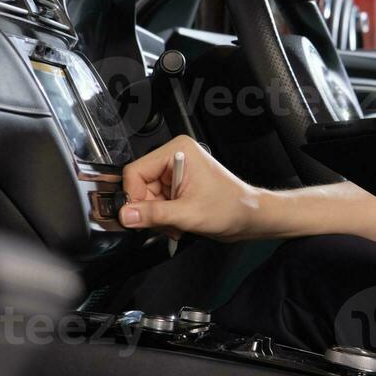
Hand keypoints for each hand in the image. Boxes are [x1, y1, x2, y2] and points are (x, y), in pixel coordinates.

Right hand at [119, 135, 262, 240]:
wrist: (249, 217)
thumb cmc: (231, 207)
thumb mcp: (188, 213)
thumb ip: (154, 214)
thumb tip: (126, 215)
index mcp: (177, 152)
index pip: (135, 171)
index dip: (134, 196)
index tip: (140, 215)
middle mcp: (175, 158)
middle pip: (139, 186)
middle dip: (151, 210)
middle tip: (166, 223)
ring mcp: (175, 173)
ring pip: (146, 198)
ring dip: (158, 217)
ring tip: (177, 224)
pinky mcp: (177, 186)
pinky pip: (156, 203)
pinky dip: (163, 217)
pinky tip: (178, 223)